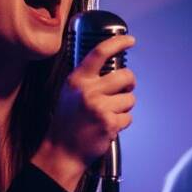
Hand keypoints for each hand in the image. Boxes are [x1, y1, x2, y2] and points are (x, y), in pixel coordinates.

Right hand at [33, 35, 135, 187]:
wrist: (61, 151)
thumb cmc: (67, 123)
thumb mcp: (70, 93)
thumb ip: (88, 80)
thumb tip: (113, 70)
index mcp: (77, 80)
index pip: (99, 53)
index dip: (117, 43)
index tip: (129, 40)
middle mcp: (88, 91)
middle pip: (125, 76)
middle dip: (130, 83)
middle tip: (124, 90)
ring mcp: (99, 107)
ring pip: (130, 99)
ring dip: (124, 108)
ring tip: (109, 114)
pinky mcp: (109, 123)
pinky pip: (128, 117)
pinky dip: (122, 123)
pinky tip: (108, 126)